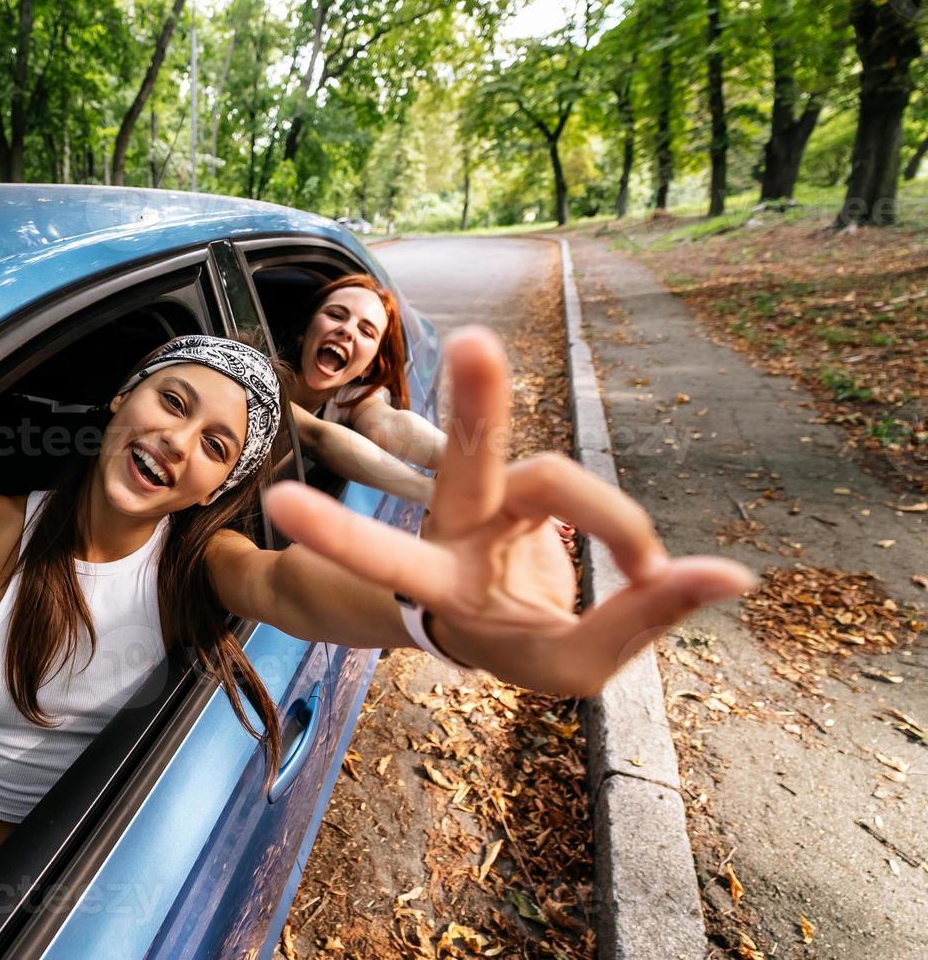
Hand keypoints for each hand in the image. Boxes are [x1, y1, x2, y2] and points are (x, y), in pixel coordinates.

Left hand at [264, 326, 754, 696]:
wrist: (516, 625)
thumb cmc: (520, 644)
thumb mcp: (572, 666)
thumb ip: (641, 621)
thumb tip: (734, 573)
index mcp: (441, 581)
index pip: (385, 557)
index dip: (337, 532)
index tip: (278, 505)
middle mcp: (461, 525)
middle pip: (468, 459)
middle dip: (478, 405)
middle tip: (479, 345)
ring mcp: (496, 495)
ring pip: (552, 475)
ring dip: (605, 514)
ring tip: (650, 571)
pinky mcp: (532, 482)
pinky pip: (588, 497)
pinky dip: (628, 536)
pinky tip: (657, 573)